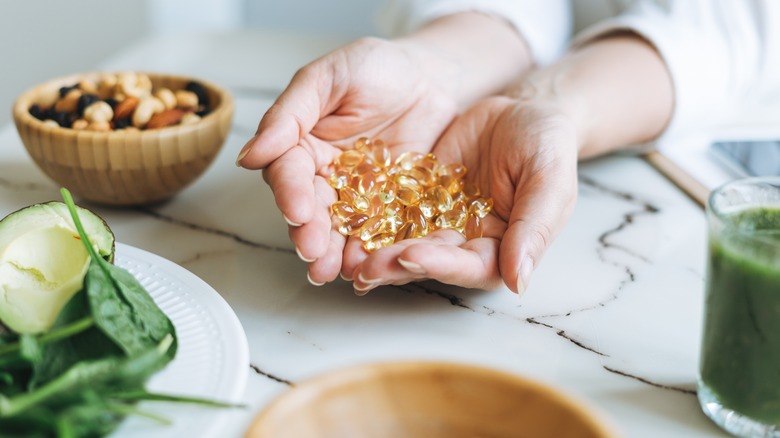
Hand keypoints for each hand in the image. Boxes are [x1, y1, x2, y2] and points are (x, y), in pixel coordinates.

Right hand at [237, 37, 458, 283]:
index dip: (291, 192)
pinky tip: (370, 265)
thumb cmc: (377, 68)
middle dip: (310, 232)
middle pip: (312, 209)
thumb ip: (290, 113)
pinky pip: (381, 230)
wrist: (432, 78)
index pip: (289, 172)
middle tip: (312, 252)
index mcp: (302, 144)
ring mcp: (358, 194)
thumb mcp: (329, 77)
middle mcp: (325, 175)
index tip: (296, 210)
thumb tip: (248, 155)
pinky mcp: (390, 206)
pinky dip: (374, 249)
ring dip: (335, 252)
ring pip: (342, 227)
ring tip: (334, 272)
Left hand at [350, 96, 579, 294]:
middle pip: (429, 261)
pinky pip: (390, 209)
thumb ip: (535, 228)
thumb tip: (519, 281)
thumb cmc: (547, 145)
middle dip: (396, 265)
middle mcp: (464, 243)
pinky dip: (368, 217)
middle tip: (364, 267)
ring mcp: (437, 221)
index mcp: (501, 249)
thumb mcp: (549, 179)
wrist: (523, 109)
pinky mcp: (416, 197)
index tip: (411, 256)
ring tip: (345, 256)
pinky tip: (344, 220)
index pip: (470, 267)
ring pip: (403, 241)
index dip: (440, 264)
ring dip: (375, 251)